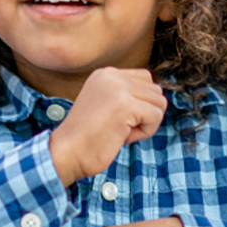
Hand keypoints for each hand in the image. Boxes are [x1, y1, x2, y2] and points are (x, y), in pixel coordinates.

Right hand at [47, 68, 167, 186]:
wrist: (67, 152)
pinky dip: (145, 132)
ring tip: (121, 131)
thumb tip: (158, 99)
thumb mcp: (106, 105)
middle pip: (156, 92)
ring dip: (146, 123)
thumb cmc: (88, 137)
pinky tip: (123, 136)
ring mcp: (118, 87)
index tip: (117, 118)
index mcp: (106, 73)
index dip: (140, 104)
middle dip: (145, 114)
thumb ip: (127, 95)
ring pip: (159, 103)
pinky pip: (155, 117)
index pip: (145, 79)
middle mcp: (112, 75)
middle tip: (120, 127)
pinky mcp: (125, 104)